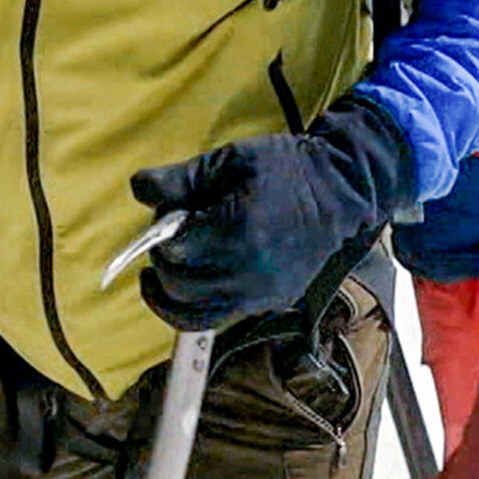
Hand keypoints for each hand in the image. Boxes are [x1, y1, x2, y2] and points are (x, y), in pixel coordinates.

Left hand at [128, 96, 416, 329]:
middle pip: (180, 286)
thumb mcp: (228, 160)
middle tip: (166, 239)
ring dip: (169, 296)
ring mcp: (262, 293)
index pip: (176, 251)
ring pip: (194, 314)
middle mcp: (250, 271)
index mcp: (239, 230)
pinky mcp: (270, 303)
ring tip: (159, 275)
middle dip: (162, 264)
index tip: (164, 217)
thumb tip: (139, 188)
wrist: (340, 190)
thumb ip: (180, 179)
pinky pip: (219, 318)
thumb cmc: (283, 168)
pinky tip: (187, 287)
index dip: (159, 236)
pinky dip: (195, 308)